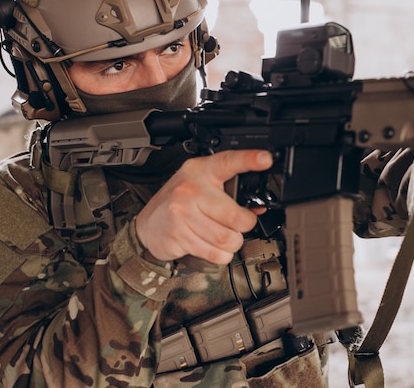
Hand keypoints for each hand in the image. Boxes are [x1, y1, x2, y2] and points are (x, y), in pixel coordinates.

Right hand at [135, 150, 272, 263]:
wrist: (148, 223)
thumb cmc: (180, 202)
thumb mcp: (203, 186)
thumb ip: (230, 192)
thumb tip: (257, 208)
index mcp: (202, 170)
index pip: (229, 161)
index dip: (249, 159)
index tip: (265, 158)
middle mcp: (191, 189)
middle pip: (236, 216)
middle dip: (245, 226)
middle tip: (239, 224)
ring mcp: (183, 212)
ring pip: (227, 239)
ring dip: (232, 243)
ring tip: (223, 236)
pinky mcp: (179, 235)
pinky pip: (215, 253)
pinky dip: (220, 255)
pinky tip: (212, 245)